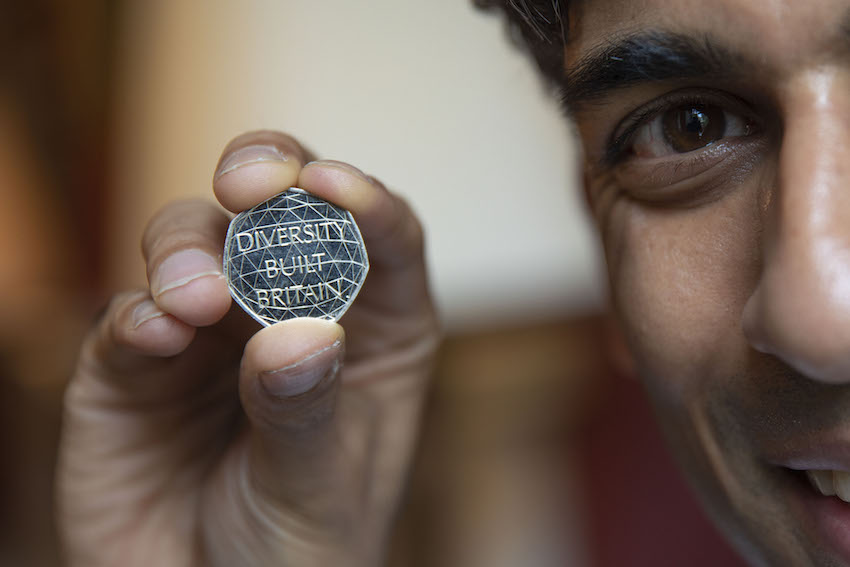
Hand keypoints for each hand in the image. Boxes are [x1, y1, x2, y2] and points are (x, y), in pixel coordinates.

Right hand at [58, 131, 439, 566]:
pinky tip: (154, 335)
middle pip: (284, 211)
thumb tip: (297, 333)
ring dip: (190, 250)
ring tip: (195, 300)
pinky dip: (139, 313)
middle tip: (247, 183)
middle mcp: (291, 313)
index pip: (385, 241)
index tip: (331, 184)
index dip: (363, 201)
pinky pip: (131, 315)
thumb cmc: (297, 556)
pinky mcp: (135, 363)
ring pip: (195, 241)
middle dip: (265, 175)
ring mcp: (211, 331)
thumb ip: (305, 413)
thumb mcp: (318, 491)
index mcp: (372, 334)